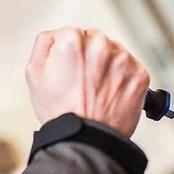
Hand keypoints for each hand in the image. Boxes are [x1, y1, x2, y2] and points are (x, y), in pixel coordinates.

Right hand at [26, 27, 149, 137]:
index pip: (75, 33)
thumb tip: (56, 34)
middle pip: (96, 40)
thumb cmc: (60, 112)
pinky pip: (132, 68)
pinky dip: (124, 79)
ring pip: (116, 52)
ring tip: (98, 90)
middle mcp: (100, 46)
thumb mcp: (34, 74)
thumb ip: (44, 44)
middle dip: (92, 56)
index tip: (73, 69)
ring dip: (109, 66)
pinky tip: (112, 93)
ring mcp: (122, 60)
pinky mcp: (139, 75)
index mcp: (72, 41)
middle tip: (85, 82)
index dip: (72, 53)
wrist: (85, 140)